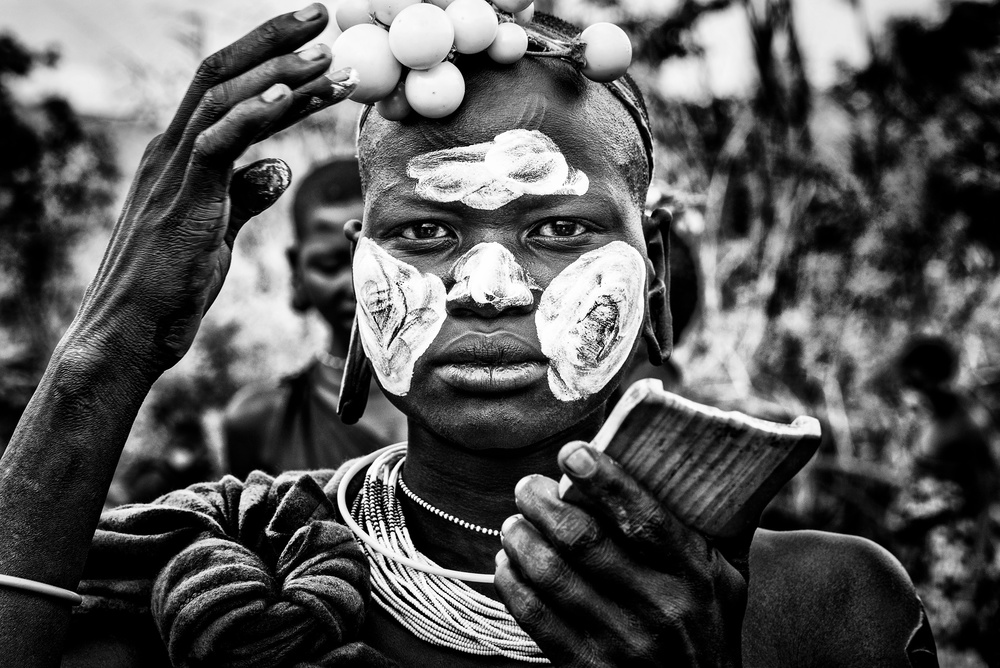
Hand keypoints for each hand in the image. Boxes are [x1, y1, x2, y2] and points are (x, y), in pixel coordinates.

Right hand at [67, 3, 355, 375]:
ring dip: (277, 71)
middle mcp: (171, 151)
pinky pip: (216, 144)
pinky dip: (251, 115)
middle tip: (324, 14)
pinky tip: (288, 94)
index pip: (227, 90)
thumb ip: (243, 196)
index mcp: (179, 155)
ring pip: (221, 98)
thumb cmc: (169, 288)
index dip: (272, 61)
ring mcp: (171, 173)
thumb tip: (278, 169)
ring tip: (326, 53)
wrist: (127, 335)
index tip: (319, 45)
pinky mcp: (181, 203)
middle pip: (221, 74)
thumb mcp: (216, 232)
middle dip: (273, 40)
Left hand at [495, 442, 747, 666]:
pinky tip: (508, 563)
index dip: (604, 481)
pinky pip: (536, 618)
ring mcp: (622, 642)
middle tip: (528, 487)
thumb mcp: (726, 576)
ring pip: (552, 575)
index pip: (643, 518)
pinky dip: (512, 583)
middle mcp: (658, 607)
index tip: (572, 453)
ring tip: (514, 523)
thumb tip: (685, 459)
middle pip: (584, 541)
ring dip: (521, 539)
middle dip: (544, 504)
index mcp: (693, 574)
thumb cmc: (710, 625)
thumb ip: (707, 526)